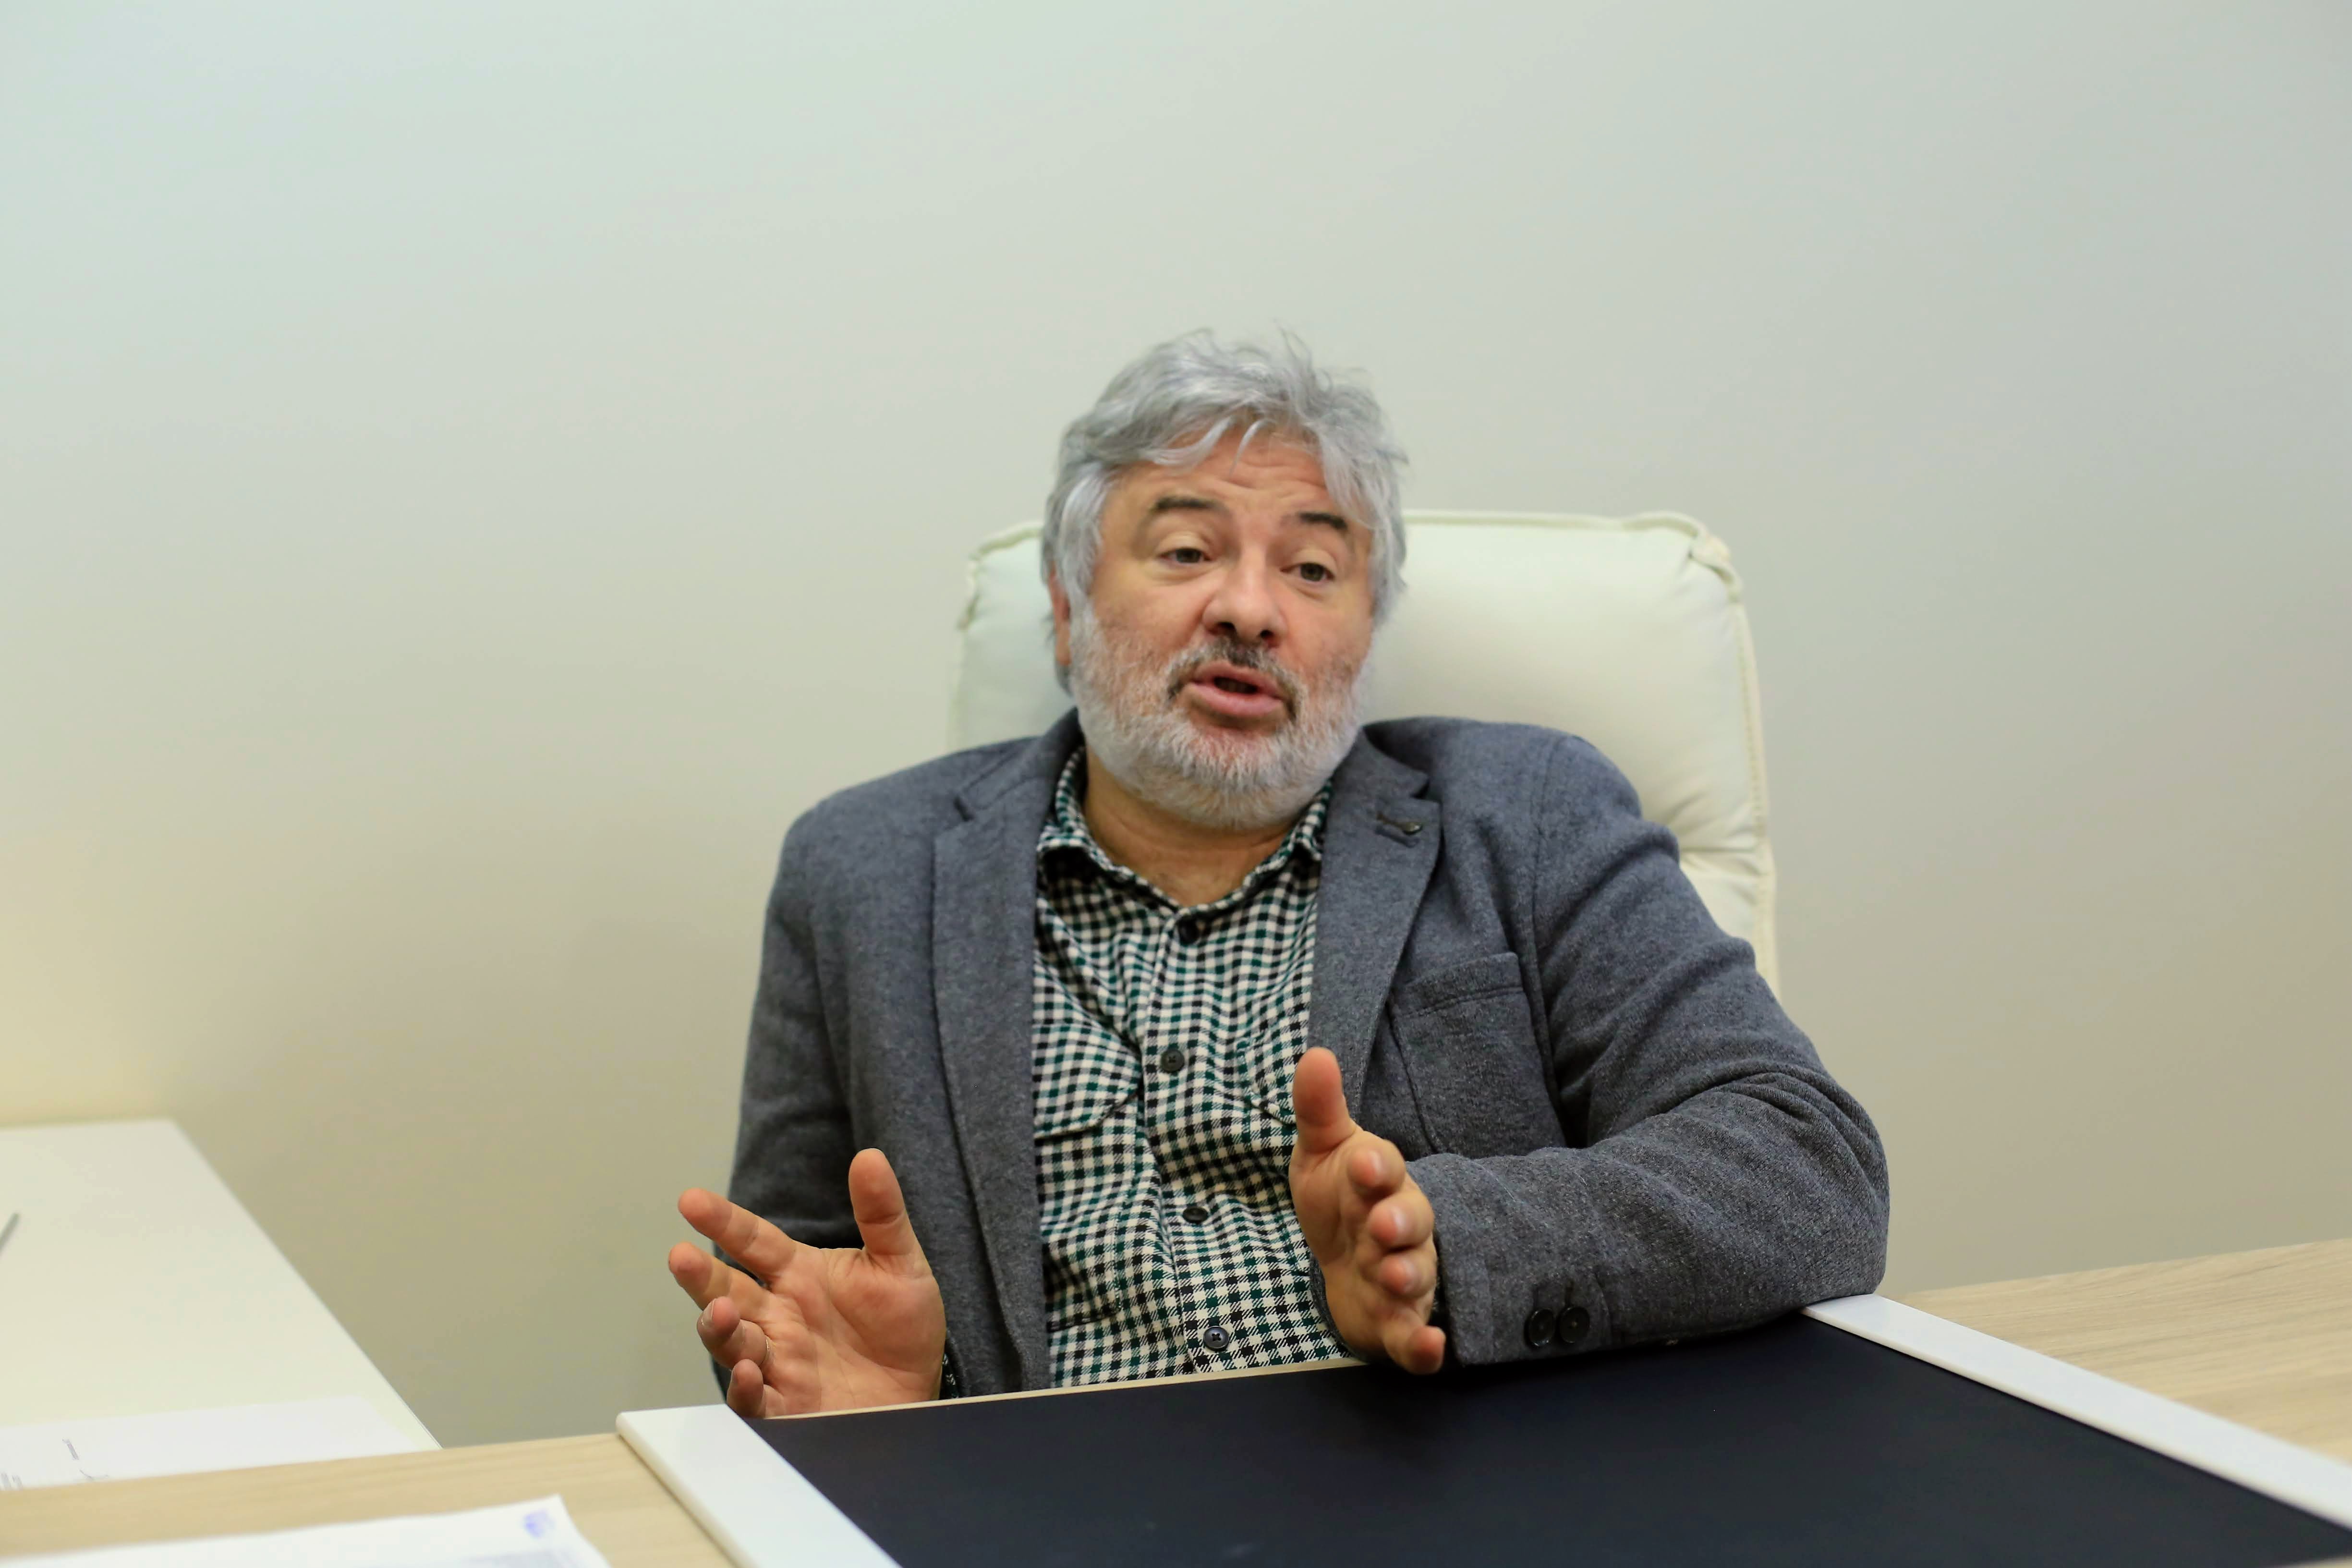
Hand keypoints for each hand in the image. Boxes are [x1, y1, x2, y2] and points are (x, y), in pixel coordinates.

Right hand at [667, 1148, 946, 1415]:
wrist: (920, 1389)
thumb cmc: (903, 1325)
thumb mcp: (900, 1263)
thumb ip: (882, 1214)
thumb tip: (870, 1157)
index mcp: (798, 1275)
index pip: (752, 1241)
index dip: (723, 1222)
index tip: (690, 1200)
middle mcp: (779, 1316)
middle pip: (727, 1291)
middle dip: (701, 1276)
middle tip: (680, 1256)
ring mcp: (779, 1361)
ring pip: (732, 1343)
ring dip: (719, 1328)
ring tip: (719, 1309)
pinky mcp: (787, 1406)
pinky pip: (755, 1400)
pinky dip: (746, 1387)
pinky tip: (749, 1370)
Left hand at [1287, 1046, 1445, 1373]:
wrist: (1346, 1263)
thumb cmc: (1339, 1199)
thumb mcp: (1321, 1153)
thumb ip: (1320, 1110)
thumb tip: (1314, 1054)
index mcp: (1379, 1183)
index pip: (1383, 1168)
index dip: (1374, 1165)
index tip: (1361, 1159)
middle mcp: (1400, 1229)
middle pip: (1411, 1222)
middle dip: (1400, 1221)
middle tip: (1383, 1223)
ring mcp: (1403, 1277)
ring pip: (1415, 1276)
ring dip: (1407, 1275)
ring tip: (1392, 1275)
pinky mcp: (1398, 1323)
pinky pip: (1417, 1338)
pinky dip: (1424, 1346)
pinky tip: (1433, 1349)